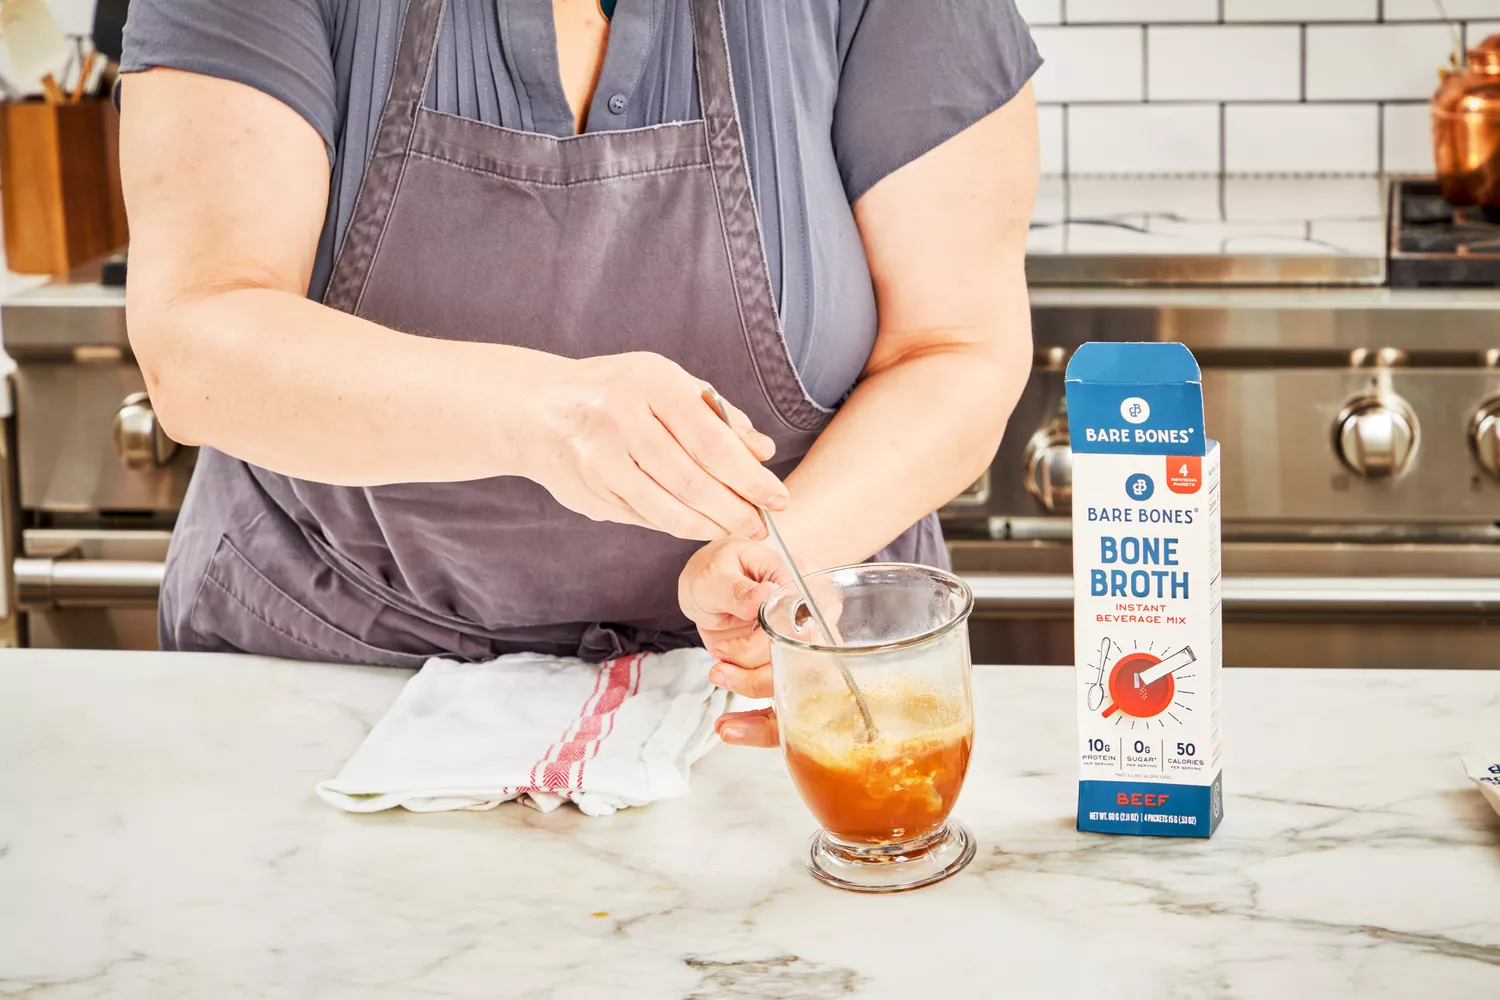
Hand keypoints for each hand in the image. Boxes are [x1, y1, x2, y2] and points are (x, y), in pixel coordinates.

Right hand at [528, 352, 787, 540]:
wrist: (540, 408)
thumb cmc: (617, 393)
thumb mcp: (667, 384)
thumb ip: (717, 416)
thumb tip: (763, 451)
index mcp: (651, 383)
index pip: (713, 441)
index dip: (749, 477)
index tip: (776, 499)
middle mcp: (622, 418)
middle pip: (692, 480)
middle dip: (734, 510)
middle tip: (758, 524)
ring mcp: (600, 457)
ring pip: (667, 507)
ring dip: (707, 525)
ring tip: (732, 529)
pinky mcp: (589, 489)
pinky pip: (643, 516)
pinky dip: (675, 525)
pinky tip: (696, 524)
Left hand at [679, 537, 786, 747]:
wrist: (711, 584)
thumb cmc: (719, 568)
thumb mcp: (718, 572)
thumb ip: (738, 589)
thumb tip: (763, 597)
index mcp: (802, 588)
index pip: (803, 626)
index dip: (767, 646)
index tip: (729, 649)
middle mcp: (812, 621)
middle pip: (804, 664)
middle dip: (757, 676)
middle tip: (718, 670)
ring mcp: (802, 650)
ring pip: (797, 691)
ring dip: (752, 692)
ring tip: (718, 677)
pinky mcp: (786, 672)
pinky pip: (785, 707)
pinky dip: (758, 725)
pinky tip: (730, 728)